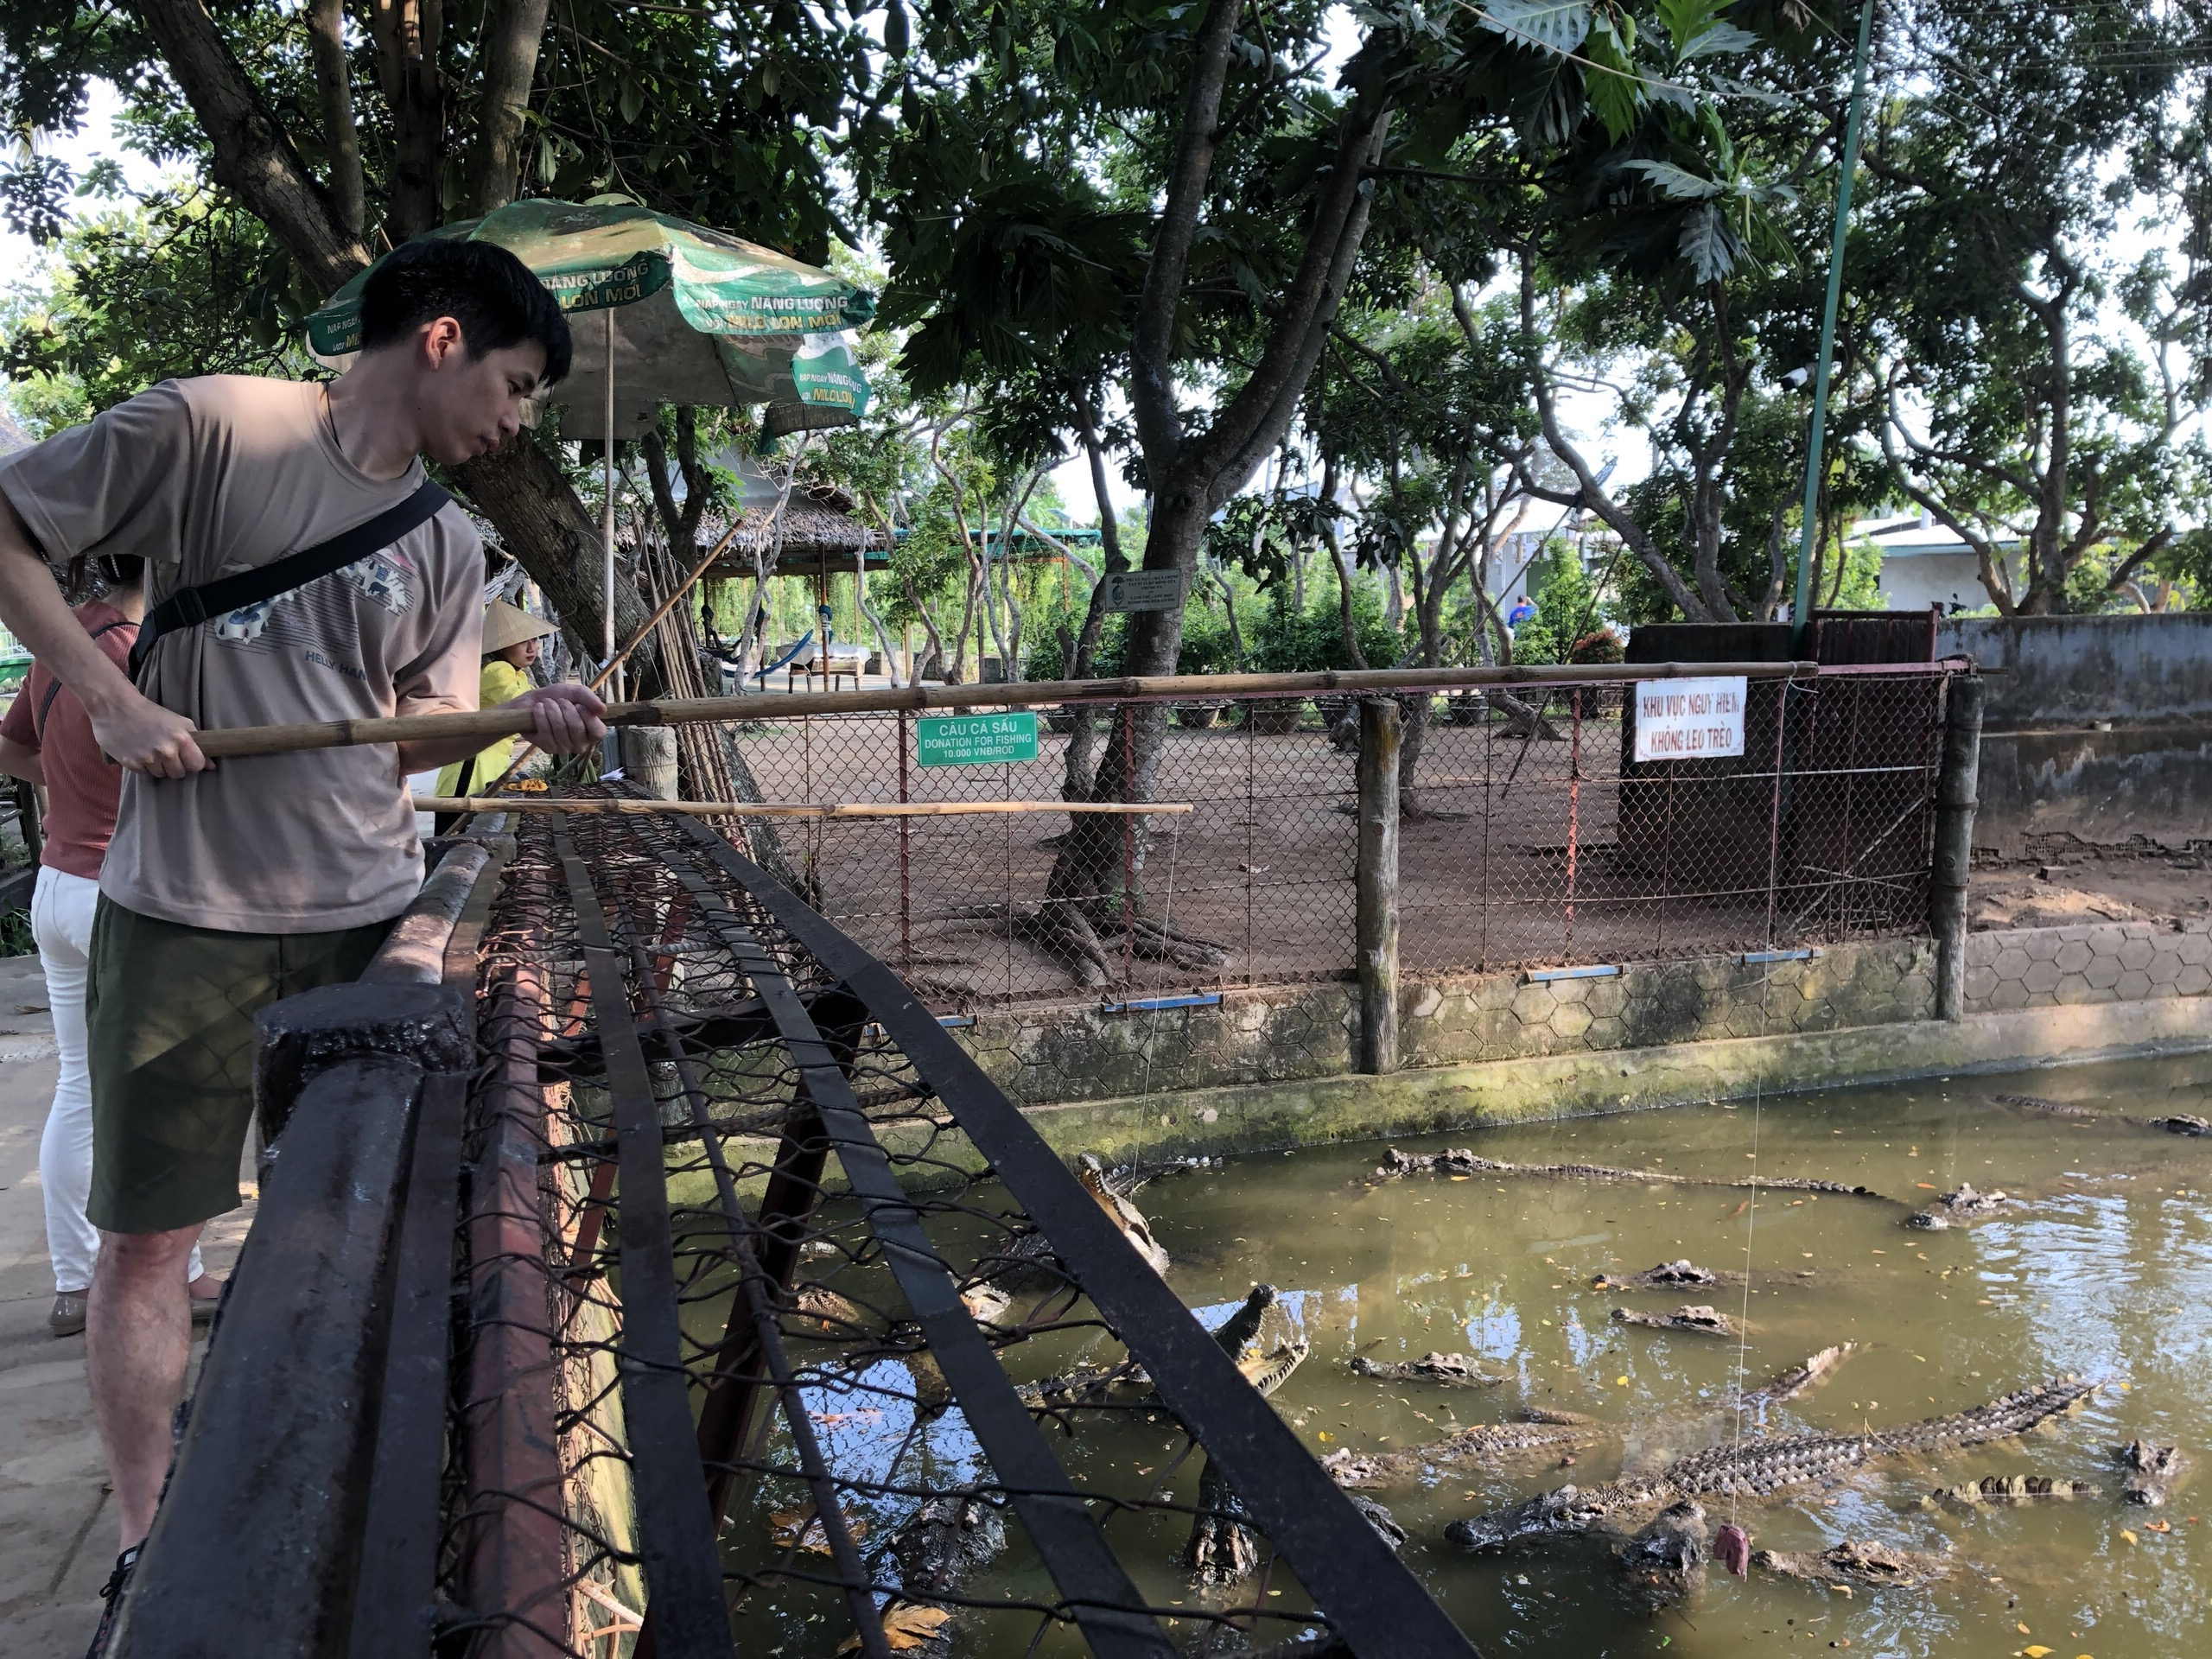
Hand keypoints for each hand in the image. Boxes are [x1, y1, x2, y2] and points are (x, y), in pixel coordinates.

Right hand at [90, 689, 208, 778]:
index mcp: (181, 739)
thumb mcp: (178, 722)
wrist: (116, 707)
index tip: (187, 758)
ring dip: (158, 766)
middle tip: (166, 753)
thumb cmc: (150, 712)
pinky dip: (143, 766)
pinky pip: (144, 773)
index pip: (197, 765)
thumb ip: (197, 742)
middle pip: (178, 773)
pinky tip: (139, 752)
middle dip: (174, 765)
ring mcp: (147, 758)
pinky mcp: (131, 764)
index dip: (193, 762)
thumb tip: (211, 765)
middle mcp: (166, 751)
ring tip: (151, 750)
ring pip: (161, 775)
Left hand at [513, 681, 607, 754]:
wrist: (532, 702)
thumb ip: (590, 698)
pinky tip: (539, 709)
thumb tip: (603, 709)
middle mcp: (581, 745)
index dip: (587, 716)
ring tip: (548, 703)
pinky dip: (541, 715)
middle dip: (566, 708)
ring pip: (560, 728)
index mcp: (592, 733)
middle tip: (559, 701)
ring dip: (552, 710)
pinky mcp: (548, 749)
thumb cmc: (558, 698)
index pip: (598, 731)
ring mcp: (564, 749)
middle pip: (577, 727)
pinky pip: (546, 731)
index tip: (578, 705)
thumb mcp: (576, 692)